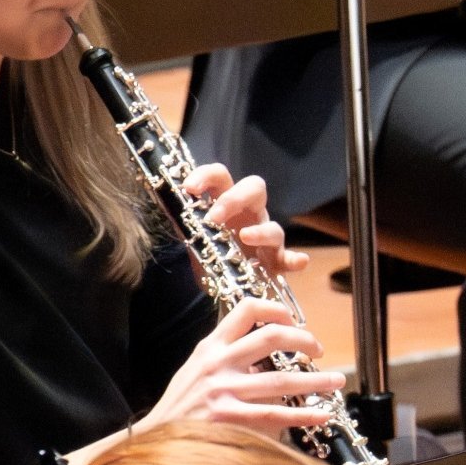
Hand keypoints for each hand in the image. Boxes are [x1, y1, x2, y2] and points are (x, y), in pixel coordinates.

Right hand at [134, 296, 338, 439]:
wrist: (154, 439)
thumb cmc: (180, 408)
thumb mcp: (196, 371)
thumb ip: (226, 359)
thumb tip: (265, 359)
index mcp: (210, 347)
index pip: (245, 310)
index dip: (275, 309)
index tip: (293, 318)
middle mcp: (217, 364)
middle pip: (270, 337)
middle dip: (303, 339)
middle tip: (317, 349)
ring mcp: (223, 391)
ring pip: (281, 380)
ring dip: (316, 380)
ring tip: (336, 381)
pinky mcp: (229, 419)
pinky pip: (276, 415)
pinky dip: (304, 414)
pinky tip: (322, 414)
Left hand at [181, 162, 307, 286]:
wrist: (223, 288)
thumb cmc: (211, 256)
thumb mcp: (193, 240)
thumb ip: (184, 224)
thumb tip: (167, 203)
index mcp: (226, 203)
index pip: (221, 177)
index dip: (206, 176)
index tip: (189, 187)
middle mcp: (250, 215)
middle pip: (255, 189)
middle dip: (235, 198)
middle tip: (214, 216)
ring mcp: (266, 238)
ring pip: (274, 226)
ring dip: (260, 231)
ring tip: (244, 237)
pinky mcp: (276, 262)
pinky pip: (290, 258)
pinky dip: (295, 259)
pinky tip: (298, 261)